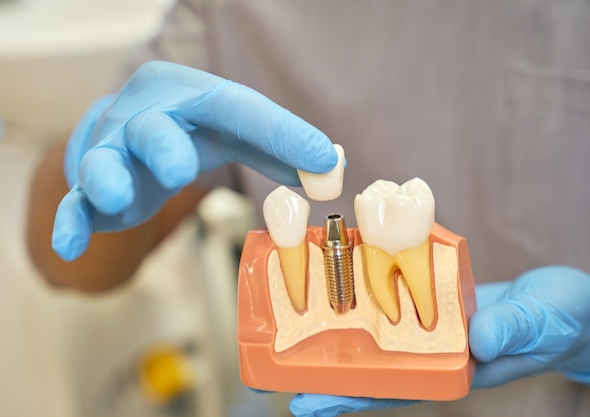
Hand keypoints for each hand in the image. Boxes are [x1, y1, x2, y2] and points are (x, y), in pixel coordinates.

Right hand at [52, 61, 336, 260]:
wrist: (127, 136)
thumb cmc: (189, 131)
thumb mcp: (235, 132)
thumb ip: (281, 149)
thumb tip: (333, 166)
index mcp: (190, 98)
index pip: (236, 108)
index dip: (280, 133)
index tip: (324, 162)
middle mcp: (144, 117)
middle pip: (151, 127)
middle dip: (163, 146)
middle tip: (180, 169)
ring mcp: (112, 152)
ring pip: (102, 160)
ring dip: (108, 177)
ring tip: (116, 197)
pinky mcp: (90, 189)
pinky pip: (75, 204)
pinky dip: (71, 221)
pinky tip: (71, 244)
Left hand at [288, 265, 589, 416]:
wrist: (562, 302)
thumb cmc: (559, 320)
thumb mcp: (539, 324)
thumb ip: (511, 331)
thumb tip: (478, 340)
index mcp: (451, 370)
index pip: (393, 390)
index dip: (350, 398)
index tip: (308, 404)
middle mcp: (431, 353)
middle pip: (372, 368)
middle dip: (328, 374)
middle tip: (280, 377)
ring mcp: (428, 328)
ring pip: (376, 337)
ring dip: (339, 335)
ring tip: (294, 335)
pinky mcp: (431, 302)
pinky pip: (393, 301)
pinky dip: (367, 294)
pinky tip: (340, 286)